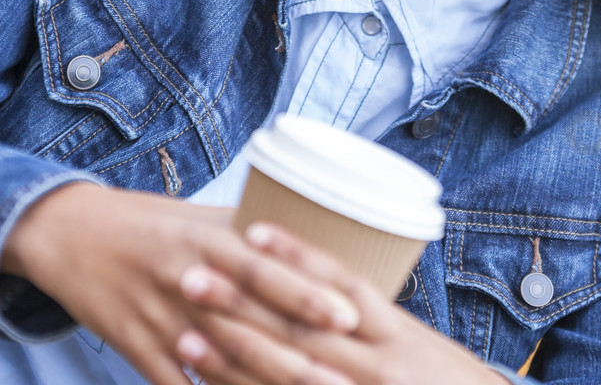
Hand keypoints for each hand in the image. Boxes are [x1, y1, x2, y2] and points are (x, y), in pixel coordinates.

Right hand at [0, 183, 359, 384]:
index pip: (267, 268)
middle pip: (250, 321)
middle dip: (301, 351)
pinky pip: (174, 384)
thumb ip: (253, 232)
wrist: (72, 232)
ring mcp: (160, 317)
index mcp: (210, 238)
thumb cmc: (152, 221)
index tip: (351, 314)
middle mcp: (188, 277)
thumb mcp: (203, 216)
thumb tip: (315, 241)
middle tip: (347, 375)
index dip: (308, 292)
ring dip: (263, 384)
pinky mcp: (135, 347)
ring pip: (219, 361)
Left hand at [177, 221, 509, 384]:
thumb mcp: (414, 345)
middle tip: (191, 274)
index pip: (338, 280)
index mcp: (393, 329)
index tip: (249, 230)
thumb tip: (319, 288)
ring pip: (288, 374)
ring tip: (186, 335)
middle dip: (241, 302)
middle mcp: (375, 361)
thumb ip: (367, 321)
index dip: (294, 253)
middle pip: (299, 326)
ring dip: (231, 358)